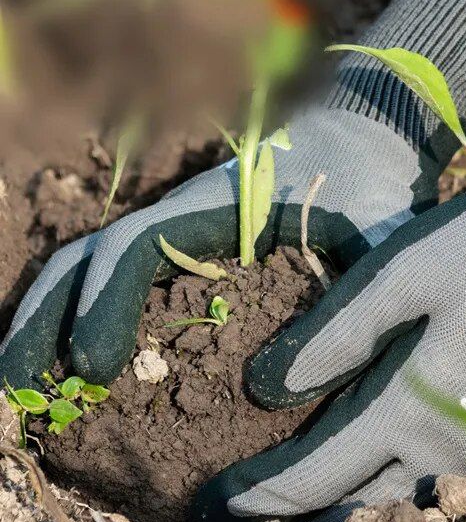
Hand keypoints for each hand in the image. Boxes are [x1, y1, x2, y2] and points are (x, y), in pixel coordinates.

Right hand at [1, 0, 465, 388]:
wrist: (372, 130)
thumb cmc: (373, 184)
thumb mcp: (375, 239)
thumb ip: (347, 300)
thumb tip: (273, 388)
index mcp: (219, 207)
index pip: (135, 247)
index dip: (103, 302)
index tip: (94, 366)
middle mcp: (187, 214)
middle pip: (89, 256)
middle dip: (45, 317)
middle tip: (18, 391)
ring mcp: (186, 227)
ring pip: (96, 264)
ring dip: (50, 317)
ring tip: (25, 385)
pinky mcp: (198, 243)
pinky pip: (127, 274)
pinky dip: (89, 312)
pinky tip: (81, 361)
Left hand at [193, 176, 465, 521]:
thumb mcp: (405, 272)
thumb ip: (337, 332)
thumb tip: (270, 385)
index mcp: (409, 407)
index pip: (317, 472)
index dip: (264, 492)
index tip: (222, 505)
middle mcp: (450, 448)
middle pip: (364, 500)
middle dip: (311, 513)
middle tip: (270, 517)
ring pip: (414, 484)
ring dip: (367, 491)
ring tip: (333, 485)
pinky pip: (458, 462)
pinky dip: (419, 463)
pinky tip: (410, 444)